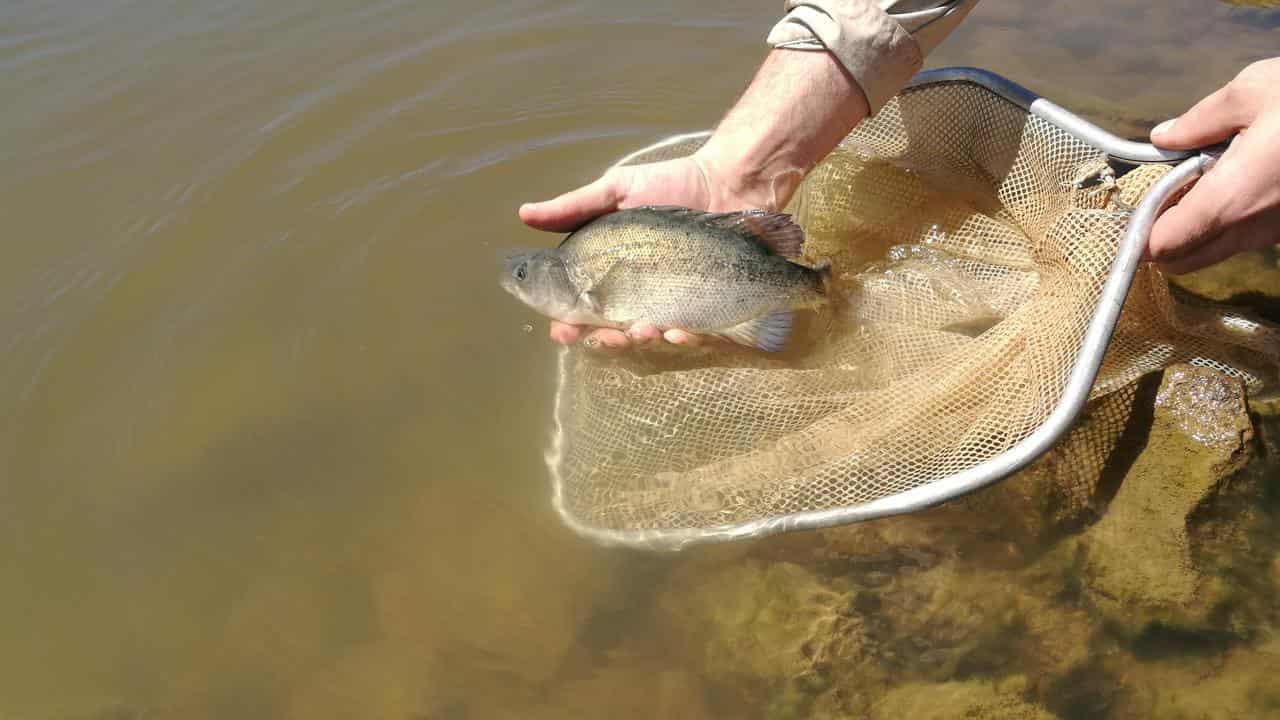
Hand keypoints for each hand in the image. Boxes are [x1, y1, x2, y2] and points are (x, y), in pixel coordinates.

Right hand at [518, 153, 759, 349]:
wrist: (729, 182)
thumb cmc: (670, 184)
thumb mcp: (617, 189)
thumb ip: (573, 207)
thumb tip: (523, 214)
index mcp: (608, 271)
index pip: (580, 307)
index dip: (567, 324)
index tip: (563, 331)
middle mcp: (637, 293)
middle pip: (611, 333)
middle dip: (606, 340)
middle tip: (610, 335)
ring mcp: (671, 303)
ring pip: (649, 339)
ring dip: (642, 341)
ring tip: (646, 329)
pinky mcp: (706, 309)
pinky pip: (691, 335)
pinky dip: (683, 339)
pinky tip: (681, 332)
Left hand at [1148, 58, 1279, 273]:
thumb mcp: (1252, 91)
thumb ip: (1200, 120)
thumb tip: (1164, 136)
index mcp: (1234, 195)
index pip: (1166, 243)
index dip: (1139, 235)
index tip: (1129, 215)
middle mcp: (1254, 225)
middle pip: (1184, 260)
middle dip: (1160, 240)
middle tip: (1155, 201)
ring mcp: (1276, 231)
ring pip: (1215, 252)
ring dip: (1193, 232)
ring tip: (1193, 187)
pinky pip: (1245, 239)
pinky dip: (1224, 224)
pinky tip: (1227, 185)